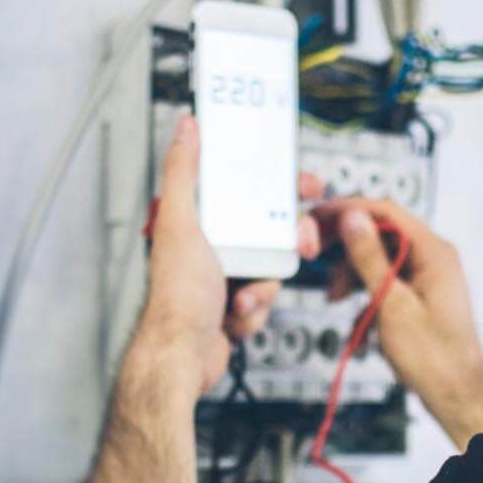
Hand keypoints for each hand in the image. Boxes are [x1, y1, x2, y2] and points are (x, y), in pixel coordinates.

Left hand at [133, 124, 322, 398]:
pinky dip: (254, 310)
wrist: (183, 356)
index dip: (280, 185)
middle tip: (303, 243)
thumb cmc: (176, 296)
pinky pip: (265, 298)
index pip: (246, 190)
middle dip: (288, 241)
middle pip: (270, 229)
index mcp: (199, 220)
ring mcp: (226, 276)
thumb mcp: (181, 223)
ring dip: (264, 286)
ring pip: (273, 267)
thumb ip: (184, 172)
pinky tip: (232, 316)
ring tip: (242, 297)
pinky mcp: (236, 305)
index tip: (306, 185)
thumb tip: (186, 127)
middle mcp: (212, 246)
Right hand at [310, 194, 482, 449]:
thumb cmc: (432, 356)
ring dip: (353, 274)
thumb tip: (352, 218)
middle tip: (316, 256)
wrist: (456, 393)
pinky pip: (387, 282)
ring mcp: (429, 276)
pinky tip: (358, 323)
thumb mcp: (391, 303)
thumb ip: (369, 257)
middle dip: (347, 247)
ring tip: (335, 297)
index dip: (347, 210)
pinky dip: (368, 296)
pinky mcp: (421, 295)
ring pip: (381, 258)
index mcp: (434, 252)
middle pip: (381, 233)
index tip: (317, 217)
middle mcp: (434, 258)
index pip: (386, 211)